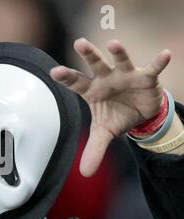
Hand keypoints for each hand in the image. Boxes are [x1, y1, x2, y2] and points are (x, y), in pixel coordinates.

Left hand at [50, 38, 170, 176]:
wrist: (140, 114)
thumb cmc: (116, 116)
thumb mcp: (104, 133)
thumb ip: (94, 150)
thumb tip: (84, 174)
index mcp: (92, 90)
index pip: (76, 83)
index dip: (66, 77)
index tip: (54, 71)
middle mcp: (106, 78)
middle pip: (95, 66)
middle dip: (89, 55)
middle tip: (79, 43)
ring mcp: (125, 75)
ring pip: (120, 61)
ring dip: (118, 53)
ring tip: (114, 44)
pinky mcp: (145, 77)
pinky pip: (152, 68)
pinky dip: (159, 62)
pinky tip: (166, 54)